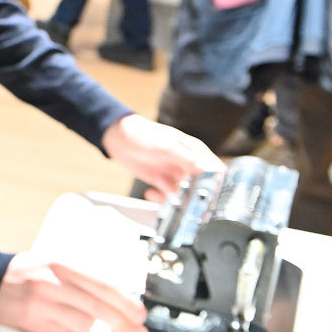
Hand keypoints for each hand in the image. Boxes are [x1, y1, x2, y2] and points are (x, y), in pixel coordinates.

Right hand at [0, 252, 146, 331]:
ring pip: (83, 324)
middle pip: (98, 307)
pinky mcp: (31, 320)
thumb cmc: (26, 271)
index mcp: (62, 264)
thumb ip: (81, 279)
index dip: (125, 302)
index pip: (103, 285)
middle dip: (123, 324)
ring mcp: (41, 302)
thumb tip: (114, 298)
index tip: (140, 315)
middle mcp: (53, 281)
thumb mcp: (55, 264)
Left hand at [101, 113, 221, 199]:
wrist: (116, 137)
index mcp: (195, 151)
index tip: (206, 195)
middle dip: (193, 195)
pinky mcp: (162, 181)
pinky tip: (150, 192)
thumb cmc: (141, 133)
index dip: (215, 185)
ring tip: (160, 185)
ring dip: (174, 196)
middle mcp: (188, 164)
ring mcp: (175, 173)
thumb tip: (207, 169)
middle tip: (179, 195)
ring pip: (184, 195)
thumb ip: (186, 157)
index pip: (215, 171)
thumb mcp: (165, 145)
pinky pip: (168, 196)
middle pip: (201, 187)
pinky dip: (160, 199)